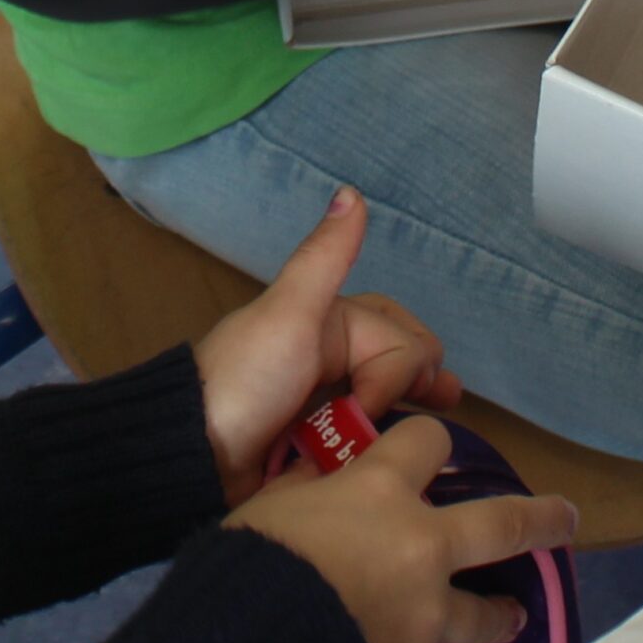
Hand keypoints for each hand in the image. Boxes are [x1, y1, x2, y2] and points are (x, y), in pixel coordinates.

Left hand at [191, 188, 460, 506]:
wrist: (194, 452)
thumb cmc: (247, 380)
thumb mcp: (288, 313)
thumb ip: (324, 257)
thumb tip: (351, 190)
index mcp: (329, 323)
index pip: (395, 339)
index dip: (401, 370)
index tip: (381, 403)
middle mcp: (329, 356)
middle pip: (394, 358)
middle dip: (420, 374)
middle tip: (448, 399)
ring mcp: (322, 401)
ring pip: (383, 395)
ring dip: (407, 406)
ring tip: (437, 424)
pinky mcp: (315, 444)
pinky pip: (362, 434)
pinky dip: (380, 437)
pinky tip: (395, 451)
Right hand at [229, 415, 578, 642]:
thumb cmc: (254, 559)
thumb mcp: (276, 504)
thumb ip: (311, 488)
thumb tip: (321, 478)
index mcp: (380, 490)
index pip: (427, 440)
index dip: (426, 441)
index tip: (428, 449)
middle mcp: (421, 545)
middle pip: (502, 524)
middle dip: (540, 519)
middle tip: (568, 519)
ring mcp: (426, 613)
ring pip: (480, 613)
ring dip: (497, 613)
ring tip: (513, 617)